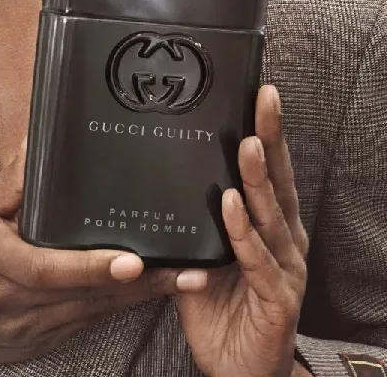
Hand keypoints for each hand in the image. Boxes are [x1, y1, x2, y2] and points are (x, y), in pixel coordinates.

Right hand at [0, 139, 180, 376]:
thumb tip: (38, 145)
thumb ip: (9, 182)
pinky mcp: (40, 339)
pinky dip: (120, 307)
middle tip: (187, 271)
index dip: (87, 267)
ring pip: (92, 312)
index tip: (129, 261)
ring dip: (140, 297)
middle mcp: (12, 299)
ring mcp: (28, 326)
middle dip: (139, 284)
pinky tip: (152, 292)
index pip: (42, 268)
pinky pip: (86, 323)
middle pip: (82, 295)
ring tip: (186, 279)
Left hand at [175, 85, 308, 376]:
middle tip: (264, 101)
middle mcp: (282, 241)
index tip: (259, 99)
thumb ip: (188, 232)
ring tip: (247, 145)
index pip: (268, 174)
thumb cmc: (222, 312)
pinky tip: (231, 204)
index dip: (266, 135)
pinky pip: (256, 257)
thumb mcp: (199, 261)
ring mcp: (284, 267)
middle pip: (277, 182)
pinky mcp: (278, 297)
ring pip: (270, 215)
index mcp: (266, 228)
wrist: (239, 370)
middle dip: (271, 138)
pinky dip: (243, 230)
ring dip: (257, 178)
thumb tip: (163, 200)